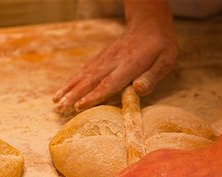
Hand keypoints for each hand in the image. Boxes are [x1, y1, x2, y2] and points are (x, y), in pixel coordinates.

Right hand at [53, 20, 177, 113]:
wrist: (149, 23)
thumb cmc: (161, 46)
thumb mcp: (166, 60)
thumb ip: (152, 76)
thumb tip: (138, 90)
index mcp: (130, 65)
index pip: (110, 83)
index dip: (94, 96)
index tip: (79, 106)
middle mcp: (114, 61)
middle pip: (91, 79)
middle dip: (74, 94)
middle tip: (60, 107)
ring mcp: (106, 58)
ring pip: (84, 73)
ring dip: (69, 87)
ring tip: (55, 100)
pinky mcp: (102, 56)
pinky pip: (85, 68)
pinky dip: (73, 79)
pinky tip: (64, 88)